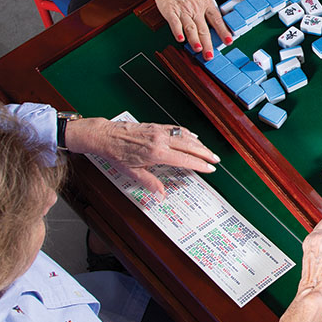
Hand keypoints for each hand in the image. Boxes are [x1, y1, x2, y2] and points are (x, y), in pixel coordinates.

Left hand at [64, 120, 219, 194]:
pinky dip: (187, 133)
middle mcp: (161, 140)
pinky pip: (176, 129)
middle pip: (190, 146)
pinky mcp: (156, 126)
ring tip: (208, 151)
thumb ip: (150, 183)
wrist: (106, 136)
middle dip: (205, 153)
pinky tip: (193, 136)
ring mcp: (159, 131)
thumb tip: (161, 195)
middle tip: (215, 159)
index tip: (209, 168)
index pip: (185, 159)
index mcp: (157, 154)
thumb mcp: (132, 173)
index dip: (199, 164)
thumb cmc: (117, 154)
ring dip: (199, 144)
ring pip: (185, 137)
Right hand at [143, 0, 237, 58]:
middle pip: (203, 28)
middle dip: (208, 43)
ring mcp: (183, 10)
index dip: (223, 31)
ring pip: (190, 27)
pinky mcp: (170, 11)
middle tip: (211, 55)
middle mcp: (195, 8)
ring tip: (198, 49)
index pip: (216, 19)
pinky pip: (175, 23)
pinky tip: (180, 39)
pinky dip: (177, 31)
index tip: (229, 41)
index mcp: (204, 2)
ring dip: (194, 39)